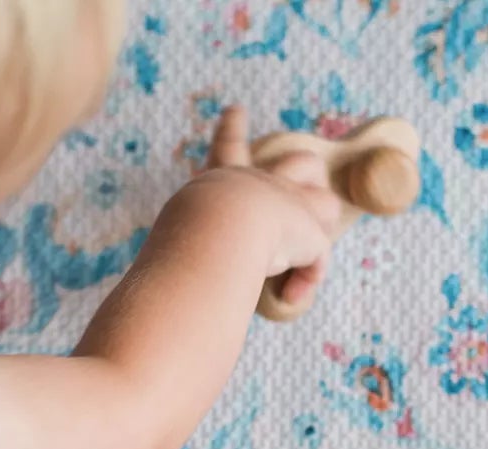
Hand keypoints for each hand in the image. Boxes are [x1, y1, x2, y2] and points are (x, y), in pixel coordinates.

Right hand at [196, 105, 341, 311]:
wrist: (216, 228)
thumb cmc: (187, 236)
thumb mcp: (176, 234)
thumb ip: (179, 248)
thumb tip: (162, 286)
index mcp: (226, 182)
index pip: (227, 151)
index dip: (231, 133)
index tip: (236, 111)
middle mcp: (264, 186)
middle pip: (300, 162)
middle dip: (306, 171)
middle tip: (307, 175)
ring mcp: (291, 206)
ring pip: (325, 204)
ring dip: (320, 228)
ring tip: (307, 249)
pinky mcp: (308, 233)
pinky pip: (318, 259)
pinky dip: (305, 282)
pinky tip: (289, 297)